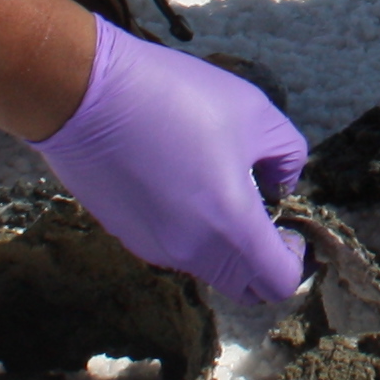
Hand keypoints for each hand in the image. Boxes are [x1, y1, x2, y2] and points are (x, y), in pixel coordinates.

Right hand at [28, 18, 309, 303]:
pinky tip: (179, 176)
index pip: (277, 282)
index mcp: (230, 228)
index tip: (289, 226)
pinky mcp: (124, 234)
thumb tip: (281, 184)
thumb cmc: (174, 97)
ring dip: (223, 242)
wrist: (84, 93)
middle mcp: (190, 252)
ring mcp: (152, 247)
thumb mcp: (254, 112)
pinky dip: (188, 228)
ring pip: (205, 266)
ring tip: (216, 181)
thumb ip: (286, 156)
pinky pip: (172, 246)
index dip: (295, 260)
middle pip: (242, 286)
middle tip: (261, 211)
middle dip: (261, 259)